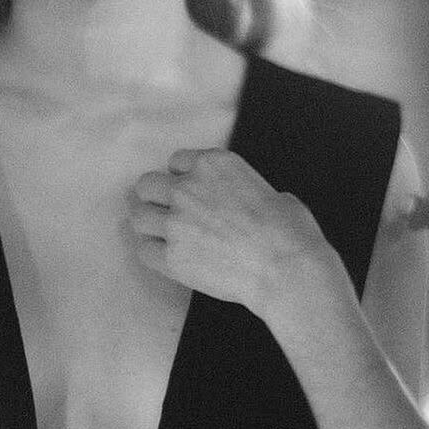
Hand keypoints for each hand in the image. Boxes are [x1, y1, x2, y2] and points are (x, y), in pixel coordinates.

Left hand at [129, 148, 328, 317]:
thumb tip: (257, 204)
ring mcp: (175, 222)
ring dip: (145, 222)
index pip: (177, 161)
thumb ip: (249, 193)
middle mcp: (187, 188)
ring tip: (152, 230)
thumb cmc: (289, 231)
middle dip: (153, 196)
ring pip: (138, 216)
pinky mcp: (171, 256)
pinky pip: (144, 250)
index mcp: (213, 165)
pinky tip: (160, 254)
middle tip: (159, 208)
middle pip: (148, 185)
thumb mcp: (274, 193)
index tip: (184, 187)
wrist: (284, 268)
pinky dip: (151, 251)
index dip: (180, 176)